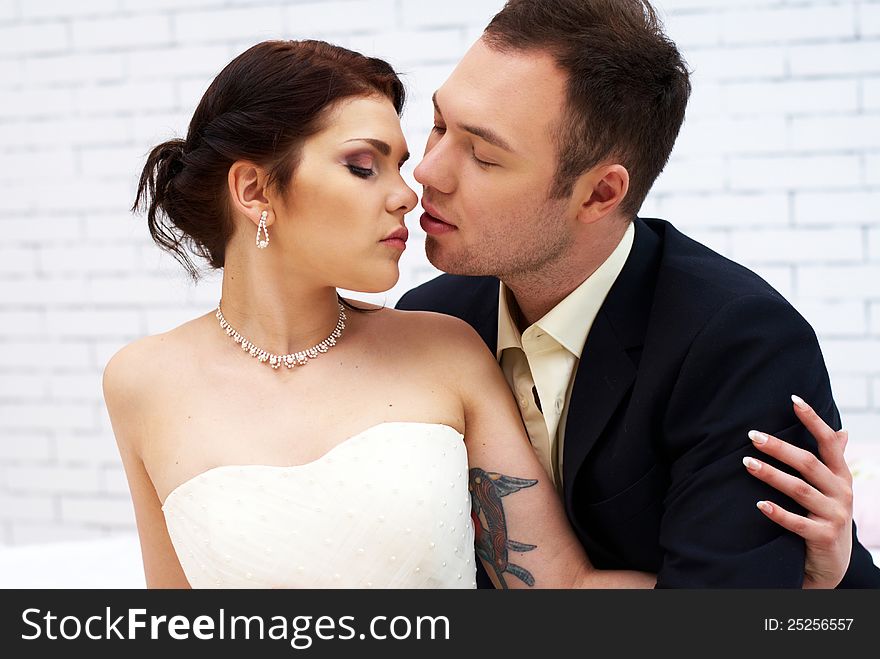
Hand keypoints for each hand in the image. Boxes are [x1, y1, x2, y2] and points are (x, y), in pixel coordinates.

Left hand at [743, 395, 851, 588]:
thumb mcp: (834, 488)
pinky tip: (759, 504)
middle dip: (780, 448)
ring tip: (746, 463)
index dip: (814, 421)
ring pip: (800, 490)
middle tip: (752, 436)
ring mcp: (834, 516)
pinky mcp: (823, 537)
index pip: (829, 443)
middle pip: (808, 464)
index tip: (794, 400)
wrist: (832, 564)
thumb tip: (842, 430)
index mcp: (841, 476)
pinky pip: (798, 523)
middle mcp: (841, 492)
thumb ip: (834, 460)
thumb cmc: (826, 517)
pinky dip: (779, 513)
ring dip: (772, 475)